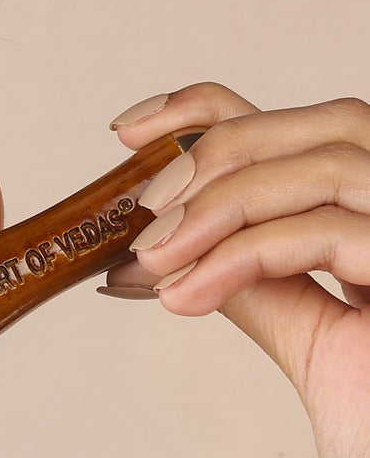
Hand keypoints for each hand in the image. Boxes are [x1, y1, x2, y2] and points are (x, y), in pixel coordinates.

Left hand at [101, 81, 369, 457]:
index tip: (128, 134)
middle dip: (215, 154)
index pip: (313, 126)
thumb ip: (265, 285)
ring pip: (329, 162)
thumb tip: (181, 248)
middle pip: (328, 124)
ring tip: (153, 260)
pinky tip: (186, 296)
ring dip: (219, 205)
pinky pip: (329, 233)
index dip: (215, 110)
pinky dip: (241, 255)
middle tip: (140, 214)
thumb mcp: (316, 347)